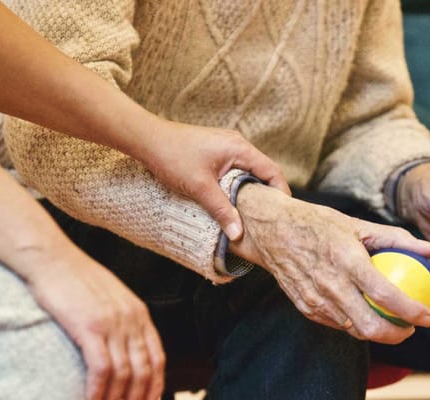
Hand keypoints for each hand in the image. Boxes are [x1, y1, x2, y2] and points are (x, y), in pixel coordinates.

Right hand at [22, 247, 164, 399]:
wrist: (51, 258)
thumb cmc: (74, 278)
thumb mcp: (109, 296)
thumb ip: (121, 319)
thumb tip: (122, 345)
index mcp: (138, 313)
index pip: (157, 357)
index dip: (155, 385)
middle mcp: (131, 319)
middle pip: (145, 370)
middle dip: (138, 398)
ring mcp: (112, 323)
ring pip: (125, 373)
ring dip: (117, 399)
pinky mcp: (89, 326)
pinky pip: (101, 368)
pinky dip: (99, 391)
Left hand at [137, 118, 290, 240]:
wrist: (147, 139)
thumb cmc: (173, 157)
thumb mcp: (200, 188)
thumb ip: (222, 210)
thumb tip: (238, 234)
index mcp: (240, 148)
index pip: (272, 171)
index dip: (281, 192)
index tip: (282, 214)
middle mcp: (237, 144)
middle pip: (263, 171)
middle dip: (267, 194)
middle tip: (269, 218)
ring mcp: (226, 146)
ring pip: (248, 171)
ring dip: (251, 190)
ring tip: (252, 213)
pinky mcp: (215, 151)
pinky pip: (235, 169)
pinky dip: (238, 184)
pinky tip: (232, 200)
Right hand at [228, 184, 429, 343]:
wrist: (272, 231)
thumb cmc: (318, 224)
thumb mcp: (357, 224)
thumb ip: (396, 238)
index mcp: (346, 260)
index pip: (385, 294)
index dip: (411, 311)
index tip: (428, 316)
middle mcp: (330, 284)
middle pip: (370, 326)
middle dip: (398, 335)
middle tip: (413, 327)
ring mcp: (316, 300)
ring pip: (354, 330)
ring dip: (378, 332)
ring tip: (394, 323)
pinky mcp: (306, 308)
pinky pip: (337, 324)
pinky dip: (356, 323)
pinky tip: (367, 315)